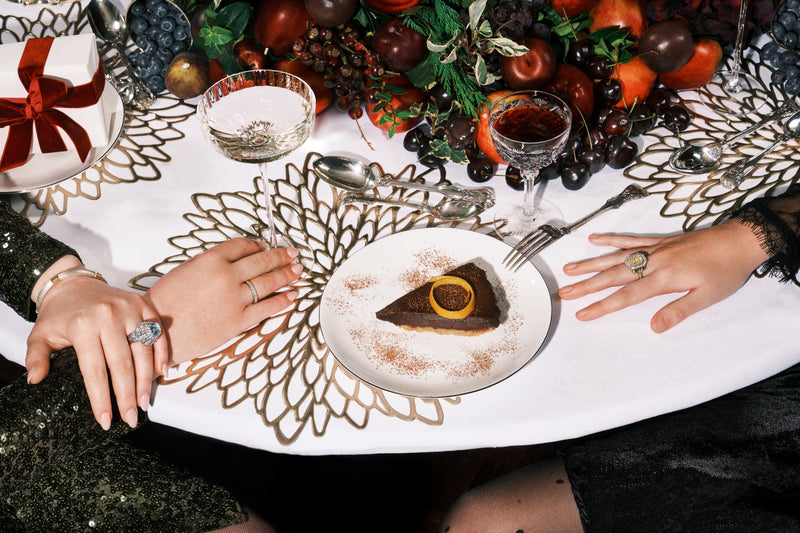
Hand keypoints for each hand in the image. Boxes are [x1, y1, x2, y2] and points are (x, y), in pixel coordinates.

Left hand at [26, 257, 167, 430]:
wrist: (73, 284)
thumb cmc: (58, 315)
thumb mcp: (39, 336)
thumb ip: (36, 358)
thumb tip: (35, 380)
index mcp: (82, 325)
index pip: (94, 371)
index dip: (101, 399)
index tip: (105, 421)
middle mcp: (108, 315)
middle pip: (123, 364)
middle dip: (128, 396)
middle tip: (131, 418)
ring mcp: (128, 308)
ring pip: (144, 350)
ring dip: (146, 380)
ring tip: (144, 402)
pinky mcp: (142, 304)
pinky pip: (157, 332)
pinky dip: (162, 353)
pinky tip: (161, 373)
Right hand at [144, 238, 302, 365]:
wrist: (156, 332)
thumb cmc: (165, 303)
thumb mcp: (186, 270)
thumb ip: (211, 264)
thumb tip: (233, 262)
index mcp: (210, 260)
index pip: (242, 245)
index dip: (257, 244)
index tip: (265, 245)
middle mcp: (226, 276)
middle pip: (261, 261)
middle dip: (280, 256)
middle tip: (292, 254)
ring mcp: (235, 298)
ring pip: (269, 282)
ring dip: (287, 275)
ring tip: (297, 271)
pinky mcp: (239, 320)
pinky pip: (268, 307)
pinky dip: (283, 300)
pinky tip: (292, 296)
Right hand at [557, 221, 769, 332]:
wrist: (741, 240)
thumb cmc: (727, 271)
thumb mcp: (707, 297)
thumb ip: (678, 311)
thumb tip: (653, 327)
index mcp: (664, 278)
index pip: (626, 295)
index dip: (602, 306)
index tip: (582, 314)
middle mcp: (654, 261)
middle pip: (613, 275)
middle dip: (586, 285)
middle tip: (564, 292)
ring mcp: (654, 249)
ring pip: (616, 256)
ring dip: (590, 263)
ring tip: (569, 269)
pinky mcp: (659, 241)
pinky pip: (630, 240)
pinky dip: (611, 240)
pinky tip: (594, 239)